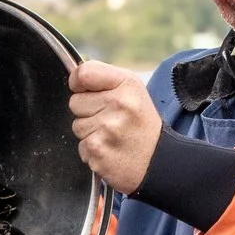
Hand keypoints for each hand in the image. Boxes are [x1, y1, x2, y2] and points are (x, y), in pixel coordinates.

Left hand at [69, 60, 160, 194]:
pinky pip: (81, 146)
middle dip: (88, 111)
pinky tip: (111, 149)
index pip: (83, 73)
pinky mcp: (97, 150)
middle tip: (111, 120)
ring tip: (112, 136)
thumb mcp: (133, 91)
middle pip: (75, 102)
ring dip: (90, 132)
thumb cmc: (142, 124)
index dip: (78, 82)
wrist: (159, 161)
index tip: (84, 90)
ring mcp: (107, 129)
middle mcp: (118, 104)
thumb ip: (104, 79)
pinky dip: (93, 150)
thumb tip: (75, 78)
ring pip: (77, 125)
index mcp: (126, 84)